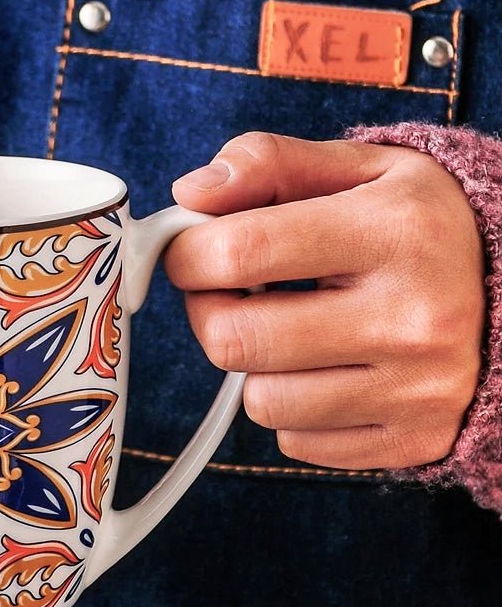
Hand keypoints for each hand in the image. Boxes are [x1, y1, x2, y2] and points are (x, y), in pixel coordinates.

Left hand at [165, 132, 485, 469]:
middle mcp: (412, 317)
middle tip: (230, 293)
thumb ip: (270, 164)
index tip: (191, 251)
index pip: (239, 252)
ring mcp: (416, 389)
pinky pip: (295, 442)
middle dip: (208, 312)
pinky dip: (293, 409)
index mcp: (395, 231)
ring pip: (260, 401)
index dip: (188, 253)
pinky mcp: (413, 440)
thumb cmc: (418, 228)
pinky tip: (326, 370)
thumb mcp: (360, 169)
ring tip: (290, 330)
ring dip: (254, 366)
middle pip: (234, 339)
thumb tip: (190, 193)